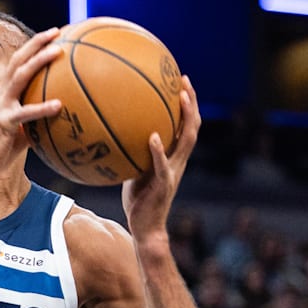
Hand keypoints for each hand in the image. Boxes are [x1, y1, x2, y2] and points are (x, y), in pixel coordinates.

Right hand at [0, 27, 63, 180]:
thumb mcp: (17, 136)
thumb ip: (33, 127)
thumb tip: (54, 128)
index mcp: (3, 96)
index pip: (18, 65)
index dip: (33, 49)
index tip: (52, 37)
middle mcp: (0, 96)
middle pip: (18, 61)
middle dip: (37, 43)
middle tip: (57, 31)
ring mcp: (0, 107)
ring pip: (20, 77)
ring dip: (39, 61)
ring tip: (58, 51)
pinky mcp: (2, 123)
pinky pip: (24, 113)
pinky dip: (42, 108)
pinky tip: (59, 105)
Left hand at [122, 75, 200, 241]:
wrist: (147, 228)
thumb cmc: (138, 201)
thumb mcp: (135, 172)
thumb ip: (133, 154)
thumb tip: (115, 136)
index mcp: (173, 158)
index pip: (186, 127)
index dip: (187, 105)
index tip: (181, 82)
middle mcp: (178, 162)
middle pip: (192, 126)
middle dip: (191, 102)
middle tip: (185, 80)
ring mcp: (173, 172)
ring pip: (186, 140)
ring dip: (185, 117)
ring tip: (180, 97)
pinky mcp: (163, 184)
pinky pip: (162, 164)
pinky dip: (159, 150)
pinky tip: (154, 136)